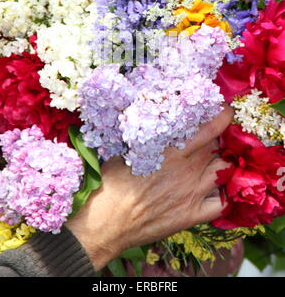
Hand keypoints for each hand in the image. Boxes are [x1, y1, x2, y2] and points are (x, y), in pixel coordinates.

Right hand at [67, 104, 232, 269]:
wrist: (107, 221)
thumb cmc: (112, 182)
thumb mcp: (129, 148)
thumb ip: (152, 136)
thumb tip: (157, 120)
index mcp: (173, 150)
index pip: (210, 127)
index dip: (222, 116)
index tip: (224, 110)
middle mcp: (188, 169)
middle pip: (218, 146)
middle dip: (220, 137)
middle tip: (215, 134)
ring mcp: (193, 193)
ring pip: (224, 170)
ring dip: (222, 161)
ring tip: (215, 158)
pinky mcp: (192, 215)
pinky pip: (221, 203)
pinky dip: (223, 194)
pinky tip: (216, 189)